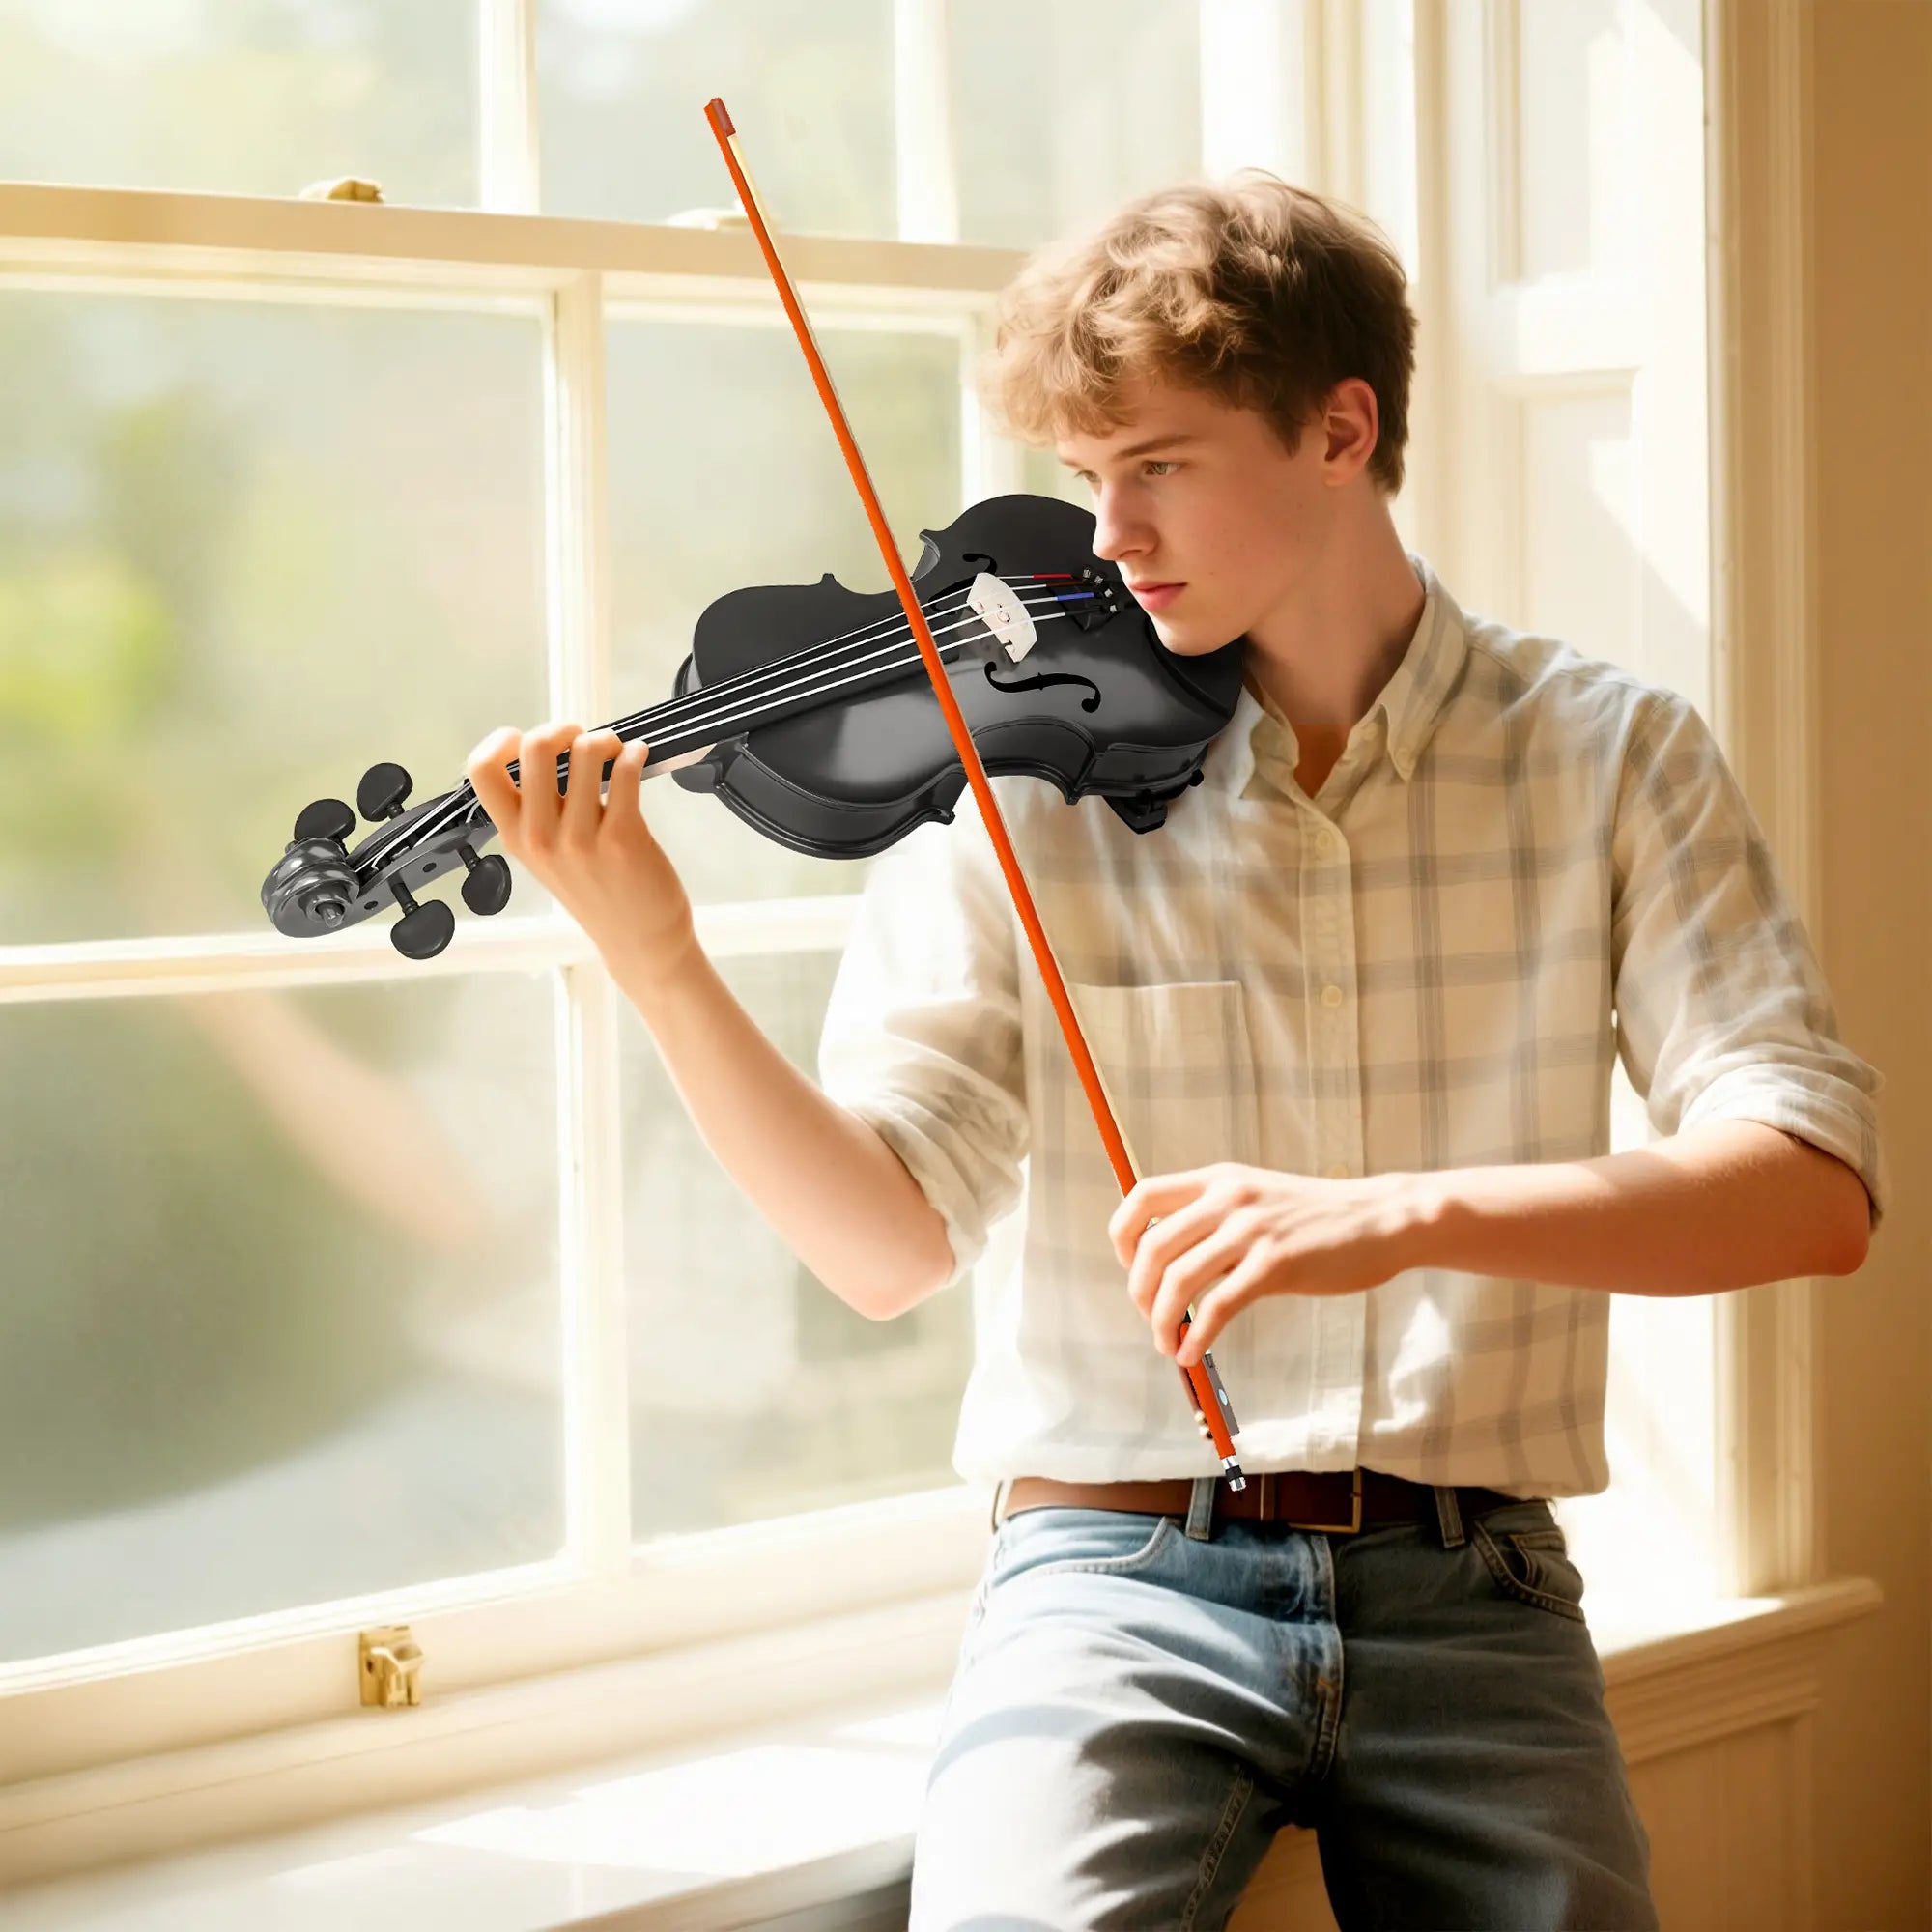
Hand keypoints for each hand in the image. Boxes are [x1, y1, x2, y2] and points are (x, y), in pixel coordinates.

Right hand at [465, 721, 696, 979]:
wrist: (638, 941)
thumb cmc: (597, 894)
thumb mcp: (548, 858)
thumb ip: (540, 811)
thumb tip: (551, 752)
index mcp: (515, 837)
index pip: (481, 770)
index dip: (502, 739)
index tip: (527, 738)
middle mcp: (541, 837)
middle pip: (535, 747)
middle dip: (562, 728)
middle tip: (581, 739)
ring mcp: (580, 838)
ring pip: (586, 750)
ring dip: (604, 739)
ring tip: (615, 752)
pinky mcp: (623, 837)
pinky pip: (625, 770)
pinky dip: (634, 753)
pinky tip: (637, 758)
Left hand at [1108, 1162, 1413, 1366]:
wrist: (1380, 1219)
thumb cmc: (1317, 1218)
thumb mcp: (1257, 1198)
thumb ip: (1215, 1217)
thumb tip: (1166, 1264)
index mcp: (1218, 1179)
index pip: (1142, 1196)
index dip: (1122, 1235)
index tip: (1130, 1268)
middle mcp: (1228, 1198)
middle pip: (1152, 1247)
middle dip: (1140, 1292)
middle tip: (1151, 1319)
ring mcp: (1252, 1230)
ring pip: (1178, 1280)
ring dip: (1162, 1321)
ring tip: (1168, 1344)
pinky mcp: (1276, 1265)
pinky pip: (1217, 1307)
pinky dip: (1197, 1336)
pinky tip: (1194, 1352)